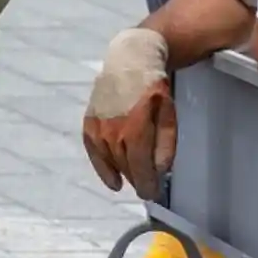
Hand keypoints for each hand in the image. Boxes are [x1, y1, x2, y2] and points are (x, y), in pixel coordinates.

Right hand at [82, 27, 177, 200]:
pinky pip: (95, 154)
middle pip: (126, 167)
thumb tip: (160, 170)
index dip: (147, 184)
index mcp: (134, 129)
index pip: (139, 167)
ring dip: (124, 174)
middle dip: (138, 180)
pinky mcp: (89, 125)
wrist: (128, 61)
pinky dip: (104, 170)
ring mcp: (98, 129)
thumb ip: (165, 143)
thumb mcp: (168, 113)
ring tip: (135, 181)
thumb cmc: (153, 88)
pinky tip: (114, 183)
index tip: (153, 195)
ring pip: (112, 162)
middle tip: (148, 189)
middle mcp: (113, 132)